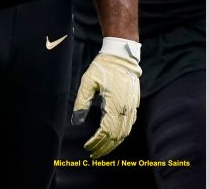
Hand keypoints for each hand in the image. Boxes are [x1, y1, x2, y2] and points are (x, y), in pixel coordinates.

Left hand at [70, 37, 140, 158]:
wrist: (121, 55)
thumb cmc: (103, 67)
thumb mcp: (88, 82)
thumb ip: (82, 102)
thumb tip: (76, 121)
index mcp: (114, 104)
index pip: (106, 131)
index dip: (96, 142)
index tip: (87, 147)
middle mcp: (125, 108)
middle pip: (116, 136)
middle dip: (104, 147)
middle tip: (93, 154)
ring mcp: (131, 107)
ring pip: (124, 132)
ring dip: (113, 143)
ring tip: (102, 149)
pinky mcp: (134, 104)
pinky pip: (129, 125)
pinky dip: (121, 135)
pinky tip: (114, 137)